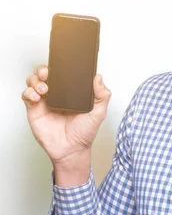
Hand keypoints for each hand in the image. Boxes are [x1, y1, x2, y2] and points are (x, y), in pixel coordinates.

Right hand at [22, 65, 110, 183]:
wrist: (72, 149)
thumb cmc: (85, 132)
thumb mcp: (98, 112)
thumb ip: (102, 95)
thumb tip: (99, 78)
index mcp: (71, 92)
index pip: (62, 73)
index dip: (59, 67)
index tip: (60, 65)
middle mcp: (57, 94)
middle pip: (44, 74)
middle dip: (43, 70)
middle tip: (47, 74)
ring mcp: (45, 101)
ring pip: (33, 82)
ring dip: (35, 81)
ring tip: (44, 89)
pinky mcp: (35, 110)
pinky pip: (27, 95)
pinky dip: (29, 92)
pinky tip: (37, 97)